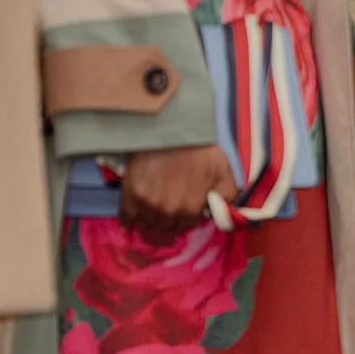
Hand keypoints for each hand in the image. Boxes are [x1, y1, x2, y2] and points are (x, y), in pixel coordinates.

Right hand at [121, 144, 235, 234]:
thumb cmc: (197, 147)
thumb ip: (227, 194)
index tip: (185, 202)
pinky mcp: (130, 196)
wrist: (170, 128)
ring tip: (155, 199)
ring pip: (149, 222)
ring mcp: (147, 205)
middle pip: (167, 225)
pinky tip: (134, 212)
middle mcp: (168, 212)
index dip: (188, 214)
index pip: (187, 225)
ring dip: (152, 215)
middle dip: (171, 215)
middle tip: (170, 198)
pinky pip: (126, 218)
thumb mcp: (221, 168)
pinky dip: (130, 218)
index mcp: (190, 210)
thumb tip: (226, 211)